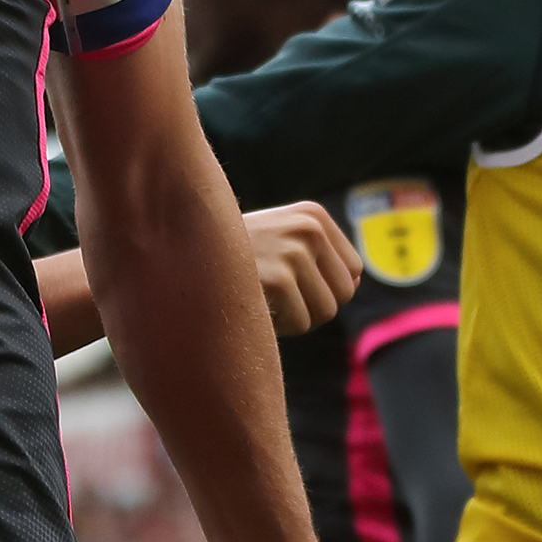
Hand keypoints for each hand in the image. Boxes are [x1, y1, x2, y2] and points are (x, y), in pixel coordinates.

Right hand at [247, 201, 360, 335]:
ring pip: (325, 312)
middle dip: (312, 304)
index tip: (289, 281)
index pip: (353, 273)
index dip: (323, 287)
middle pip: (343, 294)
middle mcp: (309, 227)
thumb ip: (319, 254)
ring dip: (295, 317)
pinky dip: (279, 325)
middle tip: (275, 293)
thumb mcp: (281, 239)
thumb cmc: (235, 259)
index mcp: (313, 216)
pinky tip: (253, 303)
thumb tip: (358, 278)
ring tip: (263, 296)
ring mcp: (294, 251)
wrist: (183, 256)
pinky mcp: (279, 278)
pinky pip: (301, 323)